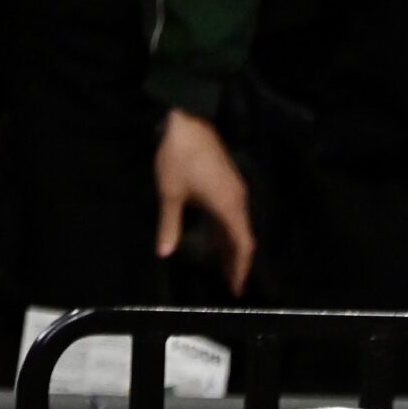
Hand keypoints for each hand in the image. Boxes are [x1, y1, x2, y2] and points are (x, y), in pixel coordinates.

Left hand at [155, 109, 254, 295]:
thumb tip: (164, 252)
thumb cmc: (179, 158)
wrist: (188, 121)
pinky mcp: (230, 184)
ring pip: (238, 226)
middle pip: (243, 238)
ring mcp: (236, 191)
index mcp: (228, 207)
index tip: (237, 287)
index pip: (243, 245)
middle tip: (230, 283)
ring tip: (222, 266)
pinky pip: (233, 215)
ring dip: (231, 247)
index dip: (241, 268)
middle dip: (237, 262)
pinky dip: (227, 231)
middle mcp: (238, 201)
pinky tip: (214, 237)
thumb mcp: (170, 193)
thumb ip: (170, 224)